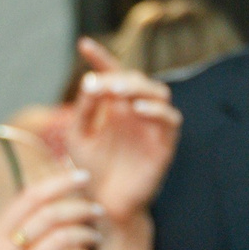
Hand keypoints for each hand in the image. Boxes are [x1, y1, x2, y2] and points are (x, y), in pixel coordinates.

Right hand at [0, 171, 101, 249]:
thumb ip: (14, 238)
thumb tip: (48, 209)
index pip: (28, 197)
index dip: (59, 182)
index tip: (83, 177)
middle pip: (48, 215)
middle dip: (80, 208)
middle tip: (98, 211)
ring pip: (60, 240)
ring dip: (86, 234)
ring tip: (96, 237)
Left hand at [63, 38, 181, 226]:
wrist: (104, 204)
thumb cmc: (90, 170)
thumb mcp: (78, 137)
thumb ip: (85, 110)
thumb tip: (91, 82)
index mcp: (114, 106)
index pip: (111, 74)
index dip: (100, 57)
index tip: (83, 44)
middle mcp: (135, 111)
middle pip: (136, 80)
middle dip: (119, 77)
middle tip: (101, 82)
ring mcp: (152, 126)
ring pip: (158, 93)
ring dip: (139, 88)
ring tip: (117, 91)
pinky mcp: (165, 144)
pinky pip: (170, 121)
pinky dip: (157, 111)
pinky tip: (138, 109)